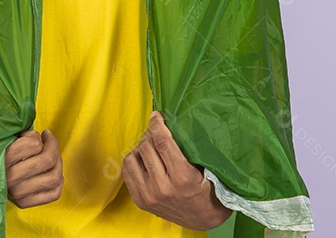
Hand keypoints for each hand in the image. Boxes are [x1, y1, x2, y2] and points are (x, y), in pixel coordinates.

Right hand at [6, 128, 63, 207]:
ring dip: (58, 163)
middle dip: (52, 146)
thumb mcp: (4, 140)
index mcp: (2, 158)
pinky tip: (50, 172)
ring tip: (52, 156)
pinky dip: (58, 181)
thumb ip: (21, 135)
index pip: (34, 144)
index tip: (34, 136)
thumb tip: (43, 135)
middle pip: (47, 160)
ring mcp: (18, 194)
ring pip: (54, 177)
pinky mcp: (25, 204)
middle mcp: (10, 178)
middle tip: (48, 142)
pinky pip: (54, 193)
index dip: (38, 136)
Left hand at [122, 111, 232, 229]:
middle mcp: (163, 188)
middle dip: (150, 134)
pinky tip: (144, 159)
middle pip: (146, 147)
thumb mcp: (206, 168)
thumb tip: (169, 122)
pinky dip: (134, 161)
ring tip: (150, 146)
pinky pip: (127, 172)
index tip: (156, 116)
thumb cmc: (208, 189)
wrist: (203, 219)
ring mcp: (149, 196)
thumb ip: (190, 147)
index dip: (157, 125)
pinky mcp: (140, 201)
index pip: (162, 142)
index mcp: (183, 177)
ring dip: (141, 148)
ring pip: (132, 158)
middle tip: (156, 131)